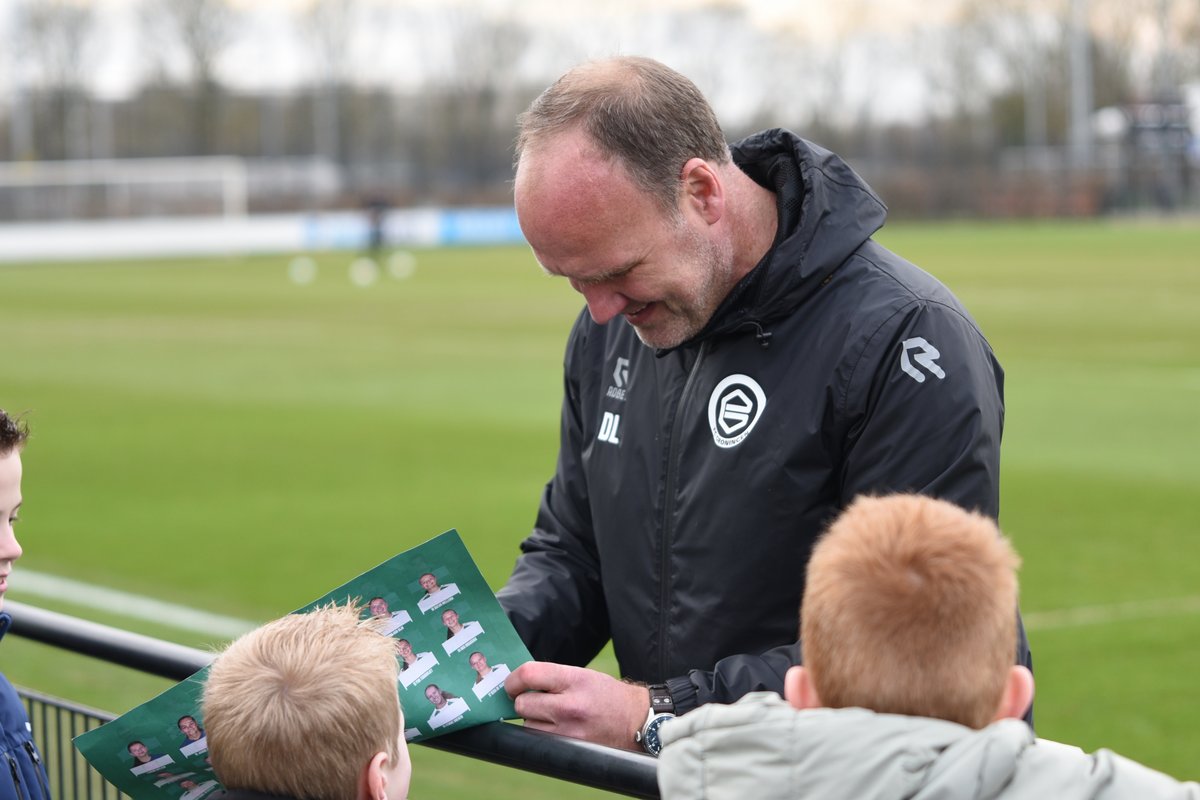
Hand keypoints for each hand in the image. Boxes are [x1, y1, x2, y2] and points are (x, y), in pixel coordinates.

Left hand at [505, 661, 648, 750]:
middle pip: (523, 704)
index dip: (514, 680)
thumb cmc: (605, 694)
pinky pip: (540, 740)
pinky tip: (557, 726)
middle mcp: (570, 705)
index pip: (529, 674)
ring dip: (533, 719)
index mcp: (574, 679)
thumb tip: (518, 683)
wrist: (634, 720)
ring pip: (528, 724)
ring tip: (553, 714)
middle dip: (523, 701)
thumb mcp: (582, 675)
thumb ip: (551, 677)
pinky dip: (542, 733)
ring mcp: (569, 730)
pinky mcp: (570, 747)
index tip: (513, 684)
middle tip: (534, 699)